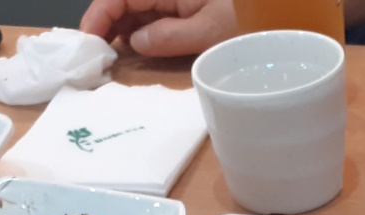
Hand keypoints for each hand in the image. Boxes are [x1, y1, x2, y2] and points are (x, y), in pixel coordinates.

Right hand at [80, 0, 238, 56]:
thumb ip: (169, 37)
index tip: (87, 43)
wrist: (277, 12)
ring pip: (136, 9)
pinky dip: (138, 32)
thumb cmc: (249, 20)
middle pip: (123, 1)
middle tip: (92, 58)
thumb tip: (133, 43)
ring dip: (118, 30)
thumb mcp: (210, 33)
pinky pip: (152, 15)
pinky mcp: (183, 8)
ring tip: (107, 59)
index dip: (98, 17)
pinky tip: (130, 51)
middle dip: (104, 25)